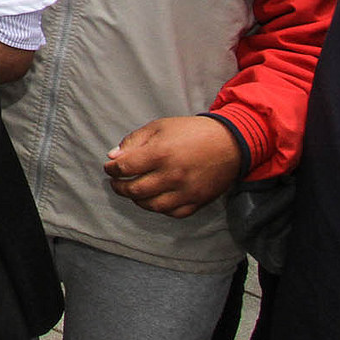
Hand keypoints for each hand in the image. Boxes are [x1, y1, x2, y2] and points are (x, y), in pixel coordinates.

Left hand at [103, 116, 242, 217]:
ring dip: (137, 200)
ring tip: (133, 191)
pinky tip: (154, 199)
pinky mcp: (197, 201)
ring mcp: (186, 191)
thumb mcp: (160, 127)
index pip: (125, 167)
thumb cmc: (192, 132)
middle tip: (116, 183)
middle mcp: (172, 175)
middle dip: (120, 187)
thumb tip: (113, 156)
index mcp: (160, 153)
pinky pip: (172, 213)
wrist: (230, 143)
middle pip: (135, 190)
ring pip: (152, 205)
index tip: (109, 168)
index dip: (112, 169)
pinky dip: (159, 209)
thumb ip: (134, 141)